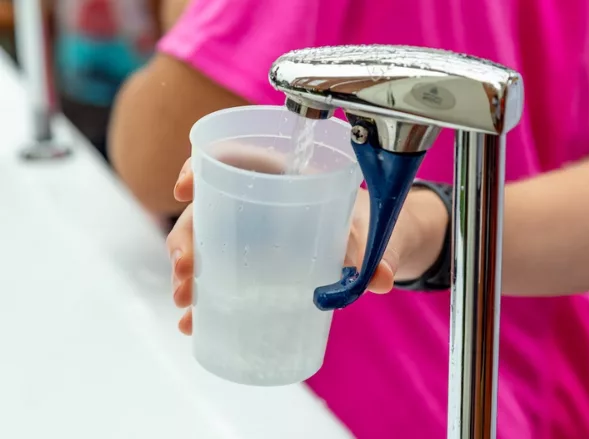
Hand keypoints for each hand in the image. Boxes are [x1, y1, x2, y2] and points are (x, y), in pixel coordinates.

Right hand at [166, 158, 446, 334]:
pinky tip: (193, 323)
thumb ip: (373, 252)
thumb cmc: (363, 227)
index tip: (185, 190)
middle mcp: (258, 203)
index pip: (232, 160)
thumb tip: (382, 279)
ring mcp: (249, 235)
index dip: (199, 168)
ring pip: (203, 245)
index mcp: (283, 177)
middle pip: (207, 209)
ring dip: (186, 273)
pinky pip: (216, 276)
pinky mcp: (249, 266)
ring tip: (186, 305)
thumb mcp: (368, 235)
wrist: (371, 246)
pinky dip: (202, 300)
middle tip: (185, 269)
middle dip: (185, 237)